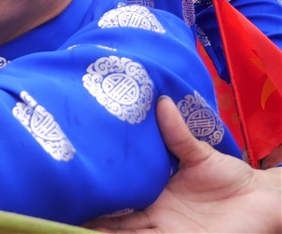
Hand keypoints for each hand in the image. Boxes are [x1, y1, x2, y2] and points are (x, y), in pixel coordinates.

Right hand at [86, 96, 280, 232]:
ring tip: (75, 222)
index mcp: (152, 194)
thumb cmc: (231, 177)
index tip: (71, 178)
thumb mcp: (200, 154)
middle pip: (112, 220)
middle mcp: (153, 216)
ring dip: (100, 229)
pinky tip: (100, 232)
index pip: (116, 196)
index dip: (95, 191)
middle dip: (88, 215)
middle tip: (61, 204)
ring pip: (123, 233)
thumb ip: (178, 135)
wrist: (262, 200)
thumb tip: (161, 101)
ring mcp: (164, 231)